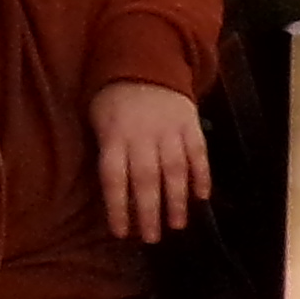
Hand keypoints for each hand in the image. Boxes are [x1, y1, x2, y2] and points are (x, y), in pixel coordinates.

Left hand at [92, 80, 207, 239]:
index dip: (118, 207)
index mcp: (114, 136)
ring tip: (177, 225)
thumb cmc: (114, 98)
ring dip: (177, 200)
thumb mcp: (97, 119)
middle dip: (149, 212)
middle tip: (152, 238)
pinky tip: (202, 197)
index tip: (122, 233)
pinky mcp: (191, 124)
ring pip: (174, 169)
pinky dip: (202, 175)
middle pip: (145, 179)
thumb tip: (115, 193)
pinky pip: (198, 153)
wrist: (147, 60)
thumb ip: (106, 151)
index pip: (114, 178)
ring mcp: (169, 130)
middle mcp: (142, 136)